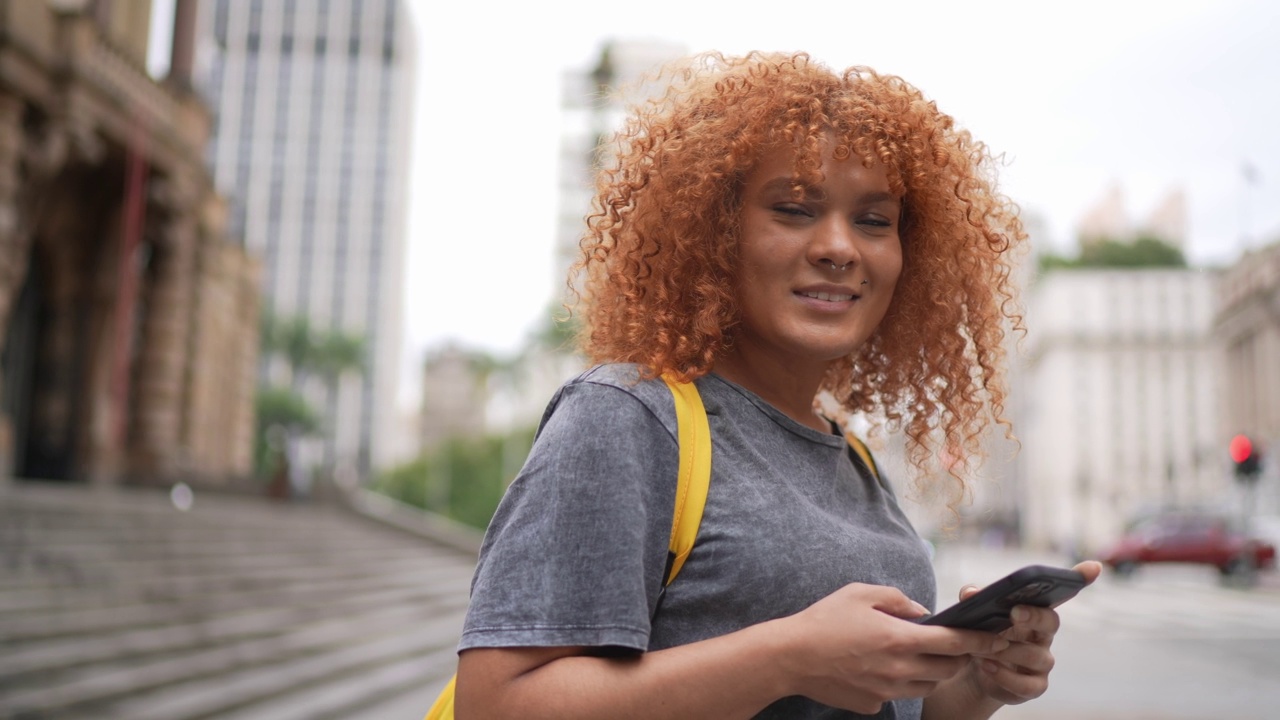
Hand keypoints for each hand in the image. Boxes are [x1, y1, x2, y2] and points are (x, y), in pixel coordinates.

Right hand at [777, 583, 1011, 714]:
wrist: (790, 657)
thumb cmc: (824, 620)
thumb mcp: (861, 593)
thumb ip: (899, 599)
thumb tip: (922, 612)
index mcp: (899, 639)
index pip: (954, 643)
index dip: (980, 640)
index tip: (995, 638)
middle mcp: (899, 669)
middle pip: (947, 669)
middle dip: (958, 657)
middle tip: (955, 646)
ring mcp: (886, 691)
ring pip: (927, 685)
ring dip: (933, 671)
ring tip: (919, 656)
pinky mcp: (872, 704)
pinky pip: (898, 695)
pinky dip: (901, 682)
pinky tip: (882, 668)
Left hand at [959, 560, 1102, 705]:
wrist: (973, 671)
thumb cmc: (982, 635)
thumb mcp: (976, 615)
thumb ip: (975, 601)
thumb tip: (971, 593)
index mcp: (1034, 612)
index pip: (1060, 594)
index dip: (1079, 579)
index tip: (1094, 566)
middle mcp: (1043, 636)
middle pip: (1051, 622)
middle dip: (1035, 615)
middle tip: (1014, 612)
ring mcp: (1042, 663)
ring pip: (1036, 655)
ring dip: (1008, 650)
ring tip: (982, 646)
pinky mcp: (1034, 686)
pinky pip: (1025, 684)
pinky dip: (1004, 675)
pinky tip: (986, 666)